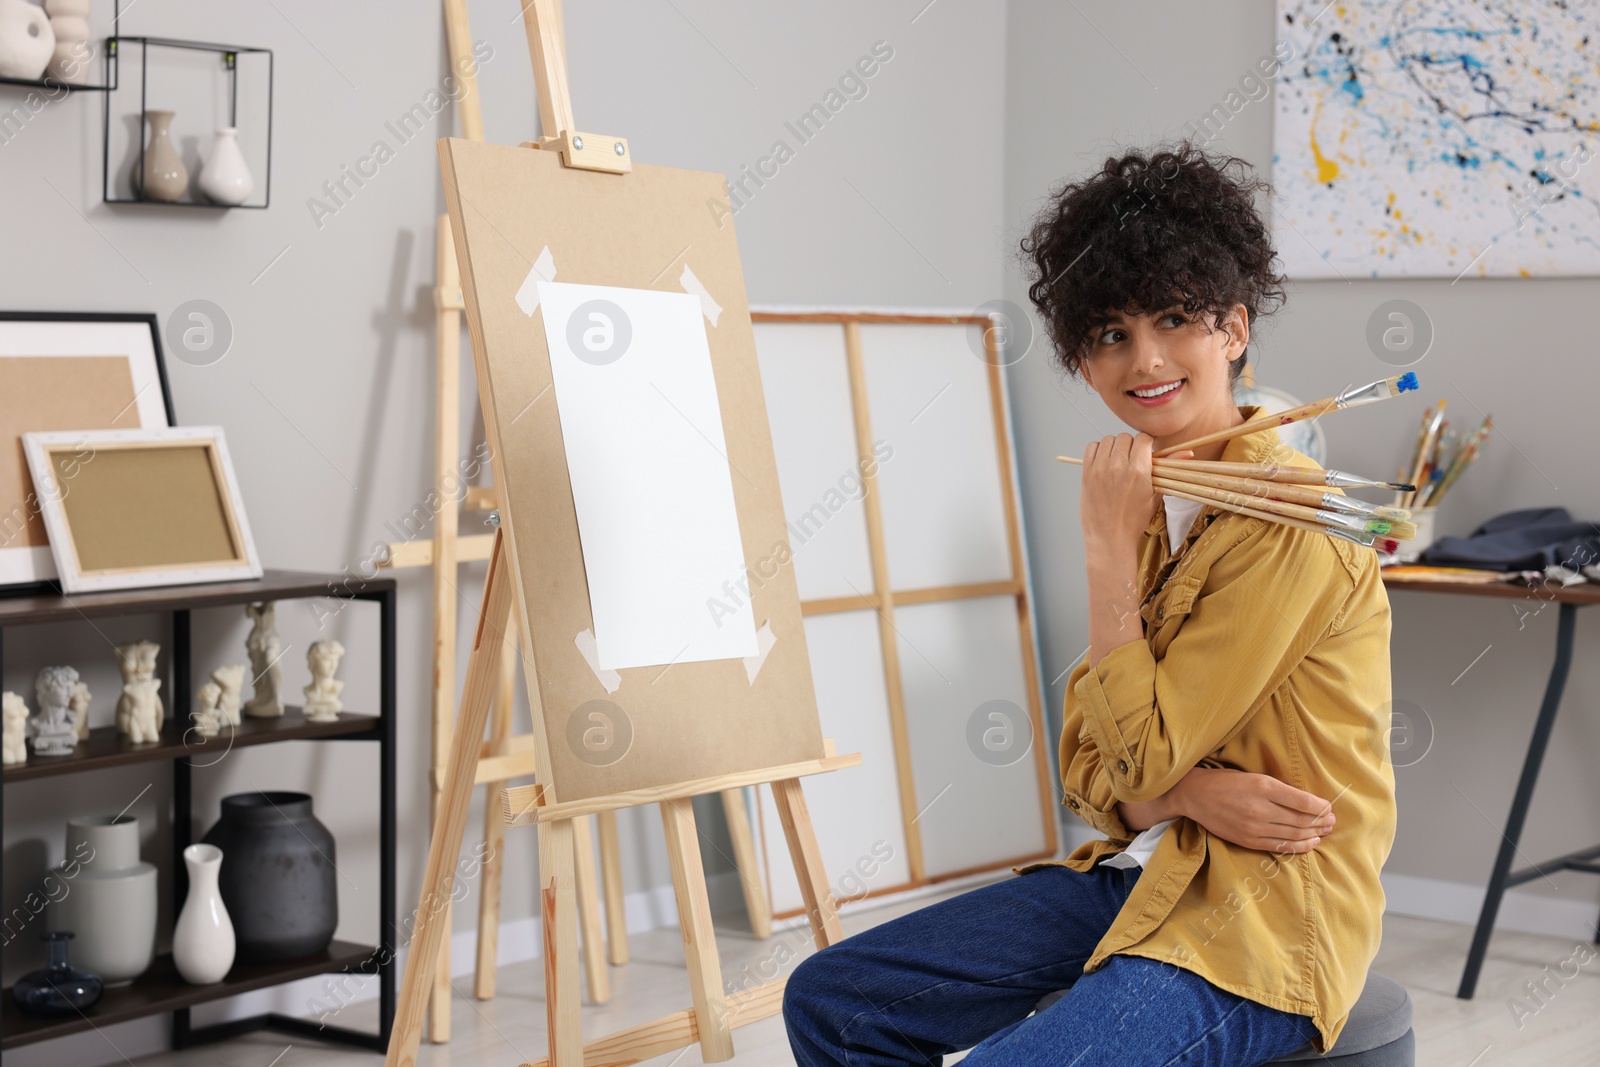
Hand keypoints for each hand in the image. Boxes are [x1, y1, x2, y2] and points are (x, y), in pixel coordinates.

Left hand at [1079, 435, 1194, 553]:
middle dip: (1131, 446)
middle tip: (1132, 461)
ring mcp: (1100, 468)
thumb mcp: (1156, 495)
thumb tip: (1189, 453)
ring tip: (1118, 463)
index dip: (1146, 444)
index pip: (1143, 438)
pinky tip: (1104, 463)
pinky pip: (1091, 447)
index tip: (1145, 453)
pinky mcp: (1086, 473)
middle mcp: (1118, 466)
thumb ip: (1168, 470)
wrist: (1110, 538)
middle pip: (1126, 437)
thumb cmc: (1135, 520)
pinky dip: (1098, 451)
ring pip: (1108, 440)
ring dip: (1115, 447)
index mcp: (1139, 470)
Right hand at [1172, 767, 1334, 853]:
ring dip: (1313, 834)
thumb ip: (1278, 789)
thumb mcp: (1253, 776)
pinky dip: (1298, 846)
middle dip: (1320, 821)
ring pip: (1293, 834)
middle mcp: (1260, 808)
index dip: (1320, 806)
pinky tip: (1310, 843)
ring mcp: (1254, 827)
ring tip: (1324, 832)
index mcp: (1263, 786)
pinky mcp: (1248, 840)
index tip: (1329, 807)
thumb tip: (1307, 802)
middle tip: (1331, 821)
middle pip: (1300, 820)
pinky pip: (1280, 846)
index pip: (1301, 800)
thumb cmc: (1226, 781)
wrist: (1195, 795)